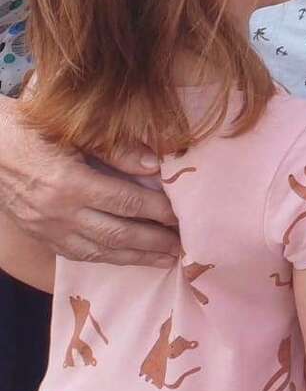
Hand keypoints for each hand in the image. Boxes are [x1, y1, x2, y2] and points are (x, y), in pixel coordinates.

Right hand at [0, 97, 179, 265]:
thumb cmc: (38, 130)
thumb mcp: (78, 131)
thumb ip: (117, 150)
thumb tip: (155, 167)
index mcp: (71, 183)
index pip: (126, 202)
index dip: (158, 211)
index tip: (183, 216)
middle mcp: (60, 213)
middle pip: (116, 233)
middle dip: (153, 242)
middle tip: (184, 245)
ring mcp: (48, 228)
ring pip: (98, 250)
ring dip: (135, 257)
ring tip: (164, 259)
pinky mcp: (40, 235)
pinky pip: (78, 254)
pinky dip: (106, 258)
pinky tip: (126, 258)